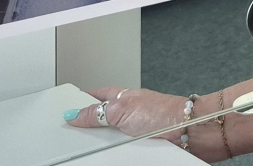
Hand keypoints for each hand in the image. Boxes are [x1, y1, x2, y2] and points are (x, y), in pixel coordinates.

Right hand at [64, 86, 185, 141]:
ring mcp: (134, 129)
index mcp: (122, 96)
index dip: (80, 101)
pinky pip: (121, 151)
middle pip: (100, 120)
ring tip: (103, 147)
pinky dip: (116, 153)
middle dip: (91, 129)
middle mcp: (128, 111)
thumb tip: (74, 113)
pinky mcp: (140, 144)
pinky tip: (113, 156)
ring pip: (110, 138)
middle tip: (81, 136)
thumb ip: (97, 111)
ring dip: (105, 144)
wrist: (187, 131)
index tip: (66, 109)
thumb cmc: (163, 113)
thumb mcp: (122, 109)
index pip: (95, 96)